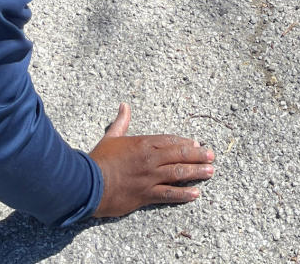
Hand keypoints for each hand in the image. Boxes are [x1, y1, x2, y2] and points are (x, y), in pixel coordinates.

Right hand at [90, 103, 214, 217]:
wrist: (88, 184)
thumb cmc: (98, 160)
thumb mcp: (111, 137)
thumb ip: (121, 122)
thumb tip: (124, 105)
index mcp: (142, 143)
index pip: (169, 141)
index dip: (183, 143)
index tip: (195, 144)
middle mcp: (150, 159)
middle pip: (179, 155)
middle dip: (197, 155)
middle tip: (212, 155)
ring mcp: (149, 177)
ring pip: (178, 173)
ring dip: (196, 172)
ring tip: (210, 171)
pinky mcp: (145, 194)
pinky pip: (168, 194)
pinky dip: (183, 194)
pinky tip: (195, 194)